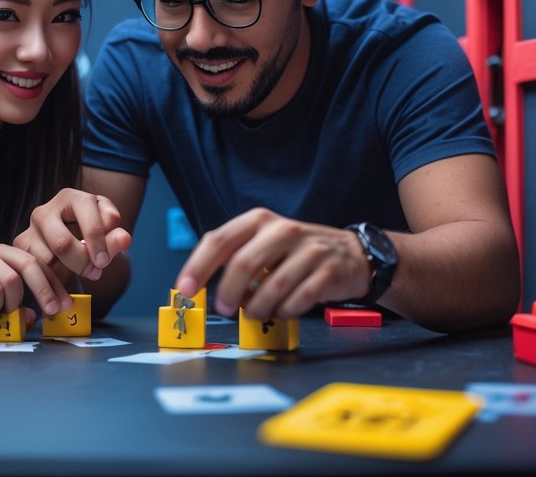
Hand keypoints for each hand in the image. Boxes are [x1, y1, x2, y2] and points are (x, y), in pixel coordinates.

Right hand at [14, 188, 132, 282]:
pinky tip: (63, 294)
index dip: (98, 239)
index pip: (86, 213)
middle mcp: (45, 211)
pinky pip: (34, 273)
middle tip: (95, 273)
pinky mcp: (20, 249)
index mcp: (70, 197)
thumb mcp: (105, 235)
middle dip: (81, 263)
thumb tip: (124, 238)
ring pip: (46, 261)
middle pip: (61, 243)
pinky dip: (51, 288)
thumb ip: (114, 238)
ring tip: (81, 282)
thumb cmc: (89, 236)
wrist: (67, 244)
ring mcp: (29, 230)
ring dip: (66, 278)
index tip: (105, 261)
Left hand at [174, 208, 371, 319]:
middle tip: (223, 309)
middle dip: (228, 292)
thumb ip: (234, 258)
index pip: (219, 240)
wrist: (351, 254)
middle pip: (243, 263)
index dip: (197, 267)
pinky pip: (299, 300)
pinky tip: (283, 310)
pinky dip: (285, 312)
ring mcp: (308, 250)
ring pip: (272, 286)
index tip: (184, 290)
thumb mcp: (263, 244)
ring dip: (258, 308)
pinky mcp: (329, 272)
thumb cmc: (295, 252)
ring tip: (255, 313)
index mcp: (258, 221)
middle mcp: (282, 230)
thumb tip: (199, 287)